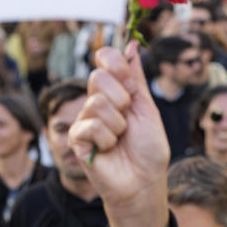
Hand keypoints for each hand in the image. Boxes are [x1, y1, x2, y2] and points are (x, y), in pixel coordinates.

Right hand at [69, 43, 170, 226]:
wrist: (144, 181)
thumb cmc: (149, 149)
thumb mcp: (147, 108)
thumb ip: (136, 78)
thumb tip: (132, 44)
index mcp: (117, 92)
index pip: (106, 59)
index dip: (115, 64)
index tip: (128, 81)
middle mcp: (98, 102)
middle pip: (99, 77)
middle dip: (122, 100)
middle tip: (128, 120)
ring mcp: (86, 119)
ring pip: (97, 103)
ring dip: (118, 125)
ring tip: (121, 139)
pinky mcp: (77, 138)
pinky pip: (90, 125)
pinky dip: (107, 139)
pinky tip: (108, 150)